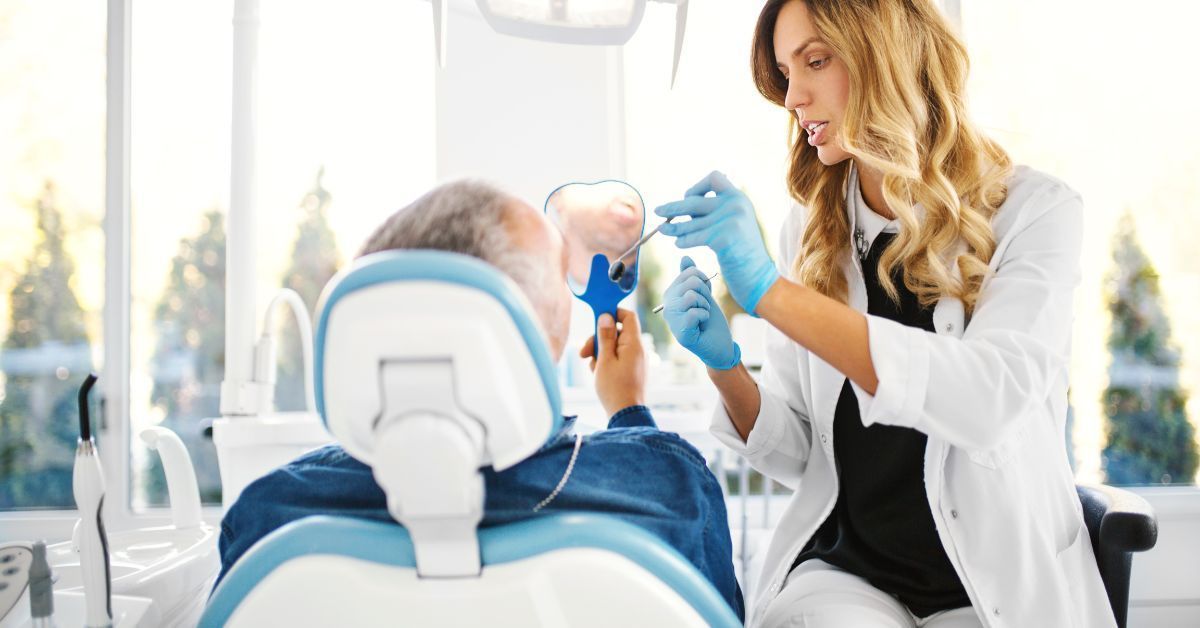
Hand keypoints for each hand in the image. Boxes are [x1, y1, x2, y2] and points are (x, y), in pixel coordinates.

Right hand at [578, 308, 645, 416]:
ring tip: (591, 366)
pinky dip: (606, 362)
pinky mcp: (631, 370)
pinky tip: (597, 373)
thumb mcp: (605, 360)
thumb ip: (605, 336)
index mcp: (634, 344)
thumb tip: (606, 316)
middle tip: (584, 352)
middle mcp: (638, 350)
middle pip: (617, 332)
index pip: (628, 316)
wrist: (625, 414)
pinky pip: (617, 358)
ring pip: (615, 346)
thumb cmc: (615, 388)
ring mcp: (635, 361)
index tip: (597, 319)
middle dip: (598, 339)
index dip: (613, 313)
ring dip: (600, 352)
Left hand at [655, 171, 779, 314]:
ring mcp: (730, 219)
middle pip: (694, 201)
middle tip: (658, 211)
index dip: (697, 187)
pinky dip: (683, 240)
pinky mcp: (723, 237)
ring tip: (663, 230)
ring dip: (674, 227)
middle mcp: (735, 204)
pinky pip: (693, 236)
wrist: (758, 277)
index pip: (714, 178)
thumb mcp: (734, 224)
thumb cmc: (742, 253)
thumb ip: (717, 211)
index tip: (689, 199)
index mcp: (739, 198)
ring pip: (690, 222)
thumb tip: (683, 204)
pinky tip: (679, 244)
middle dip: (673, 207)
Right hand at [662, 256, 740, 369]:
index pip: (689, 273)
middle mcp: (667, 306)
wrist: (719, 346)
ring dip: (705, 306)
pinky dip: (704, 317)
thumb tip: (685, 257)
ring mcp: (672, 321)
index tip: (704, 296)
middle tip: (704, 308)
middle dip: (705, 294)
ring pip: (692, 296)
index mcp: (671, 295)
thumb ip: (694, 277)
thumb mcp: (703, 295)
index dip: (703, 281)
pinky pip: (694, 312)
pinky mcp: (681, 333)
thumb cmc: (710, 321)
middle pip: (691, 282)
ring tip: (703, 317)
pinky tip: (702, 326)